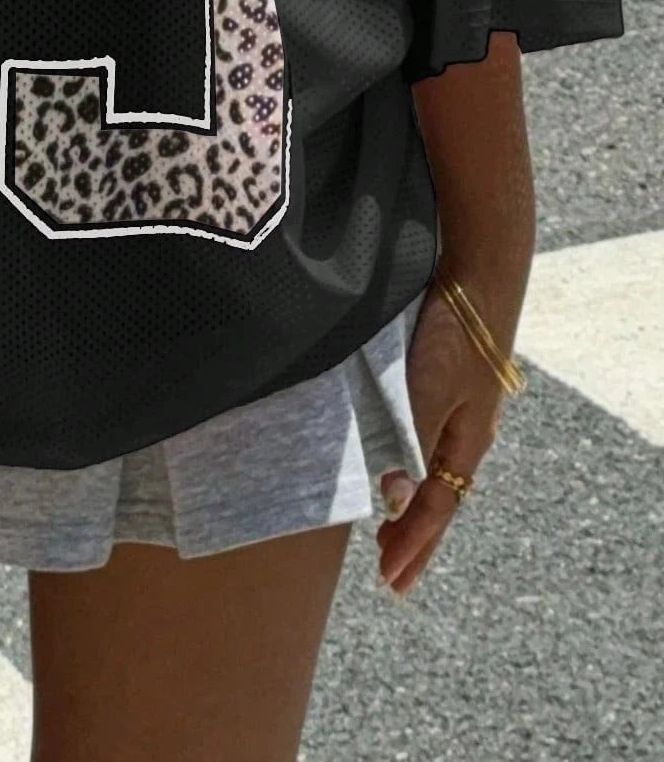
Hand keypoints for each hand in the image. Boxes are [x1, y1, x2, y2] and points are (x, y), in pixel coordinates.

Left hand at [374, 277, 511, 595]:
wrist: (476, 282)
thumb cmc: (452, 336)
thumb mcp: (427, 390)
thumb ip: (409, 443)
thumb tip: (393, 501)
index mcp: (466, 443)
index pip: (436, 509)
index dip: (412, 545)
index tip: (390, 580)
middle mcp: (466, 435)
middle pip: (438, 500)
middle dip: (414, 538)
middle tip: (389, 573)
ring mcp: (459, 413)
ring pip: (432, 475)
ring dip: (410, 507)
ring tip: (386, 533)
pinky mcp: (446, 389)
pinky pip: (427, 448)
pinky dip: (411, 472)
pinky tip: (396, 469)